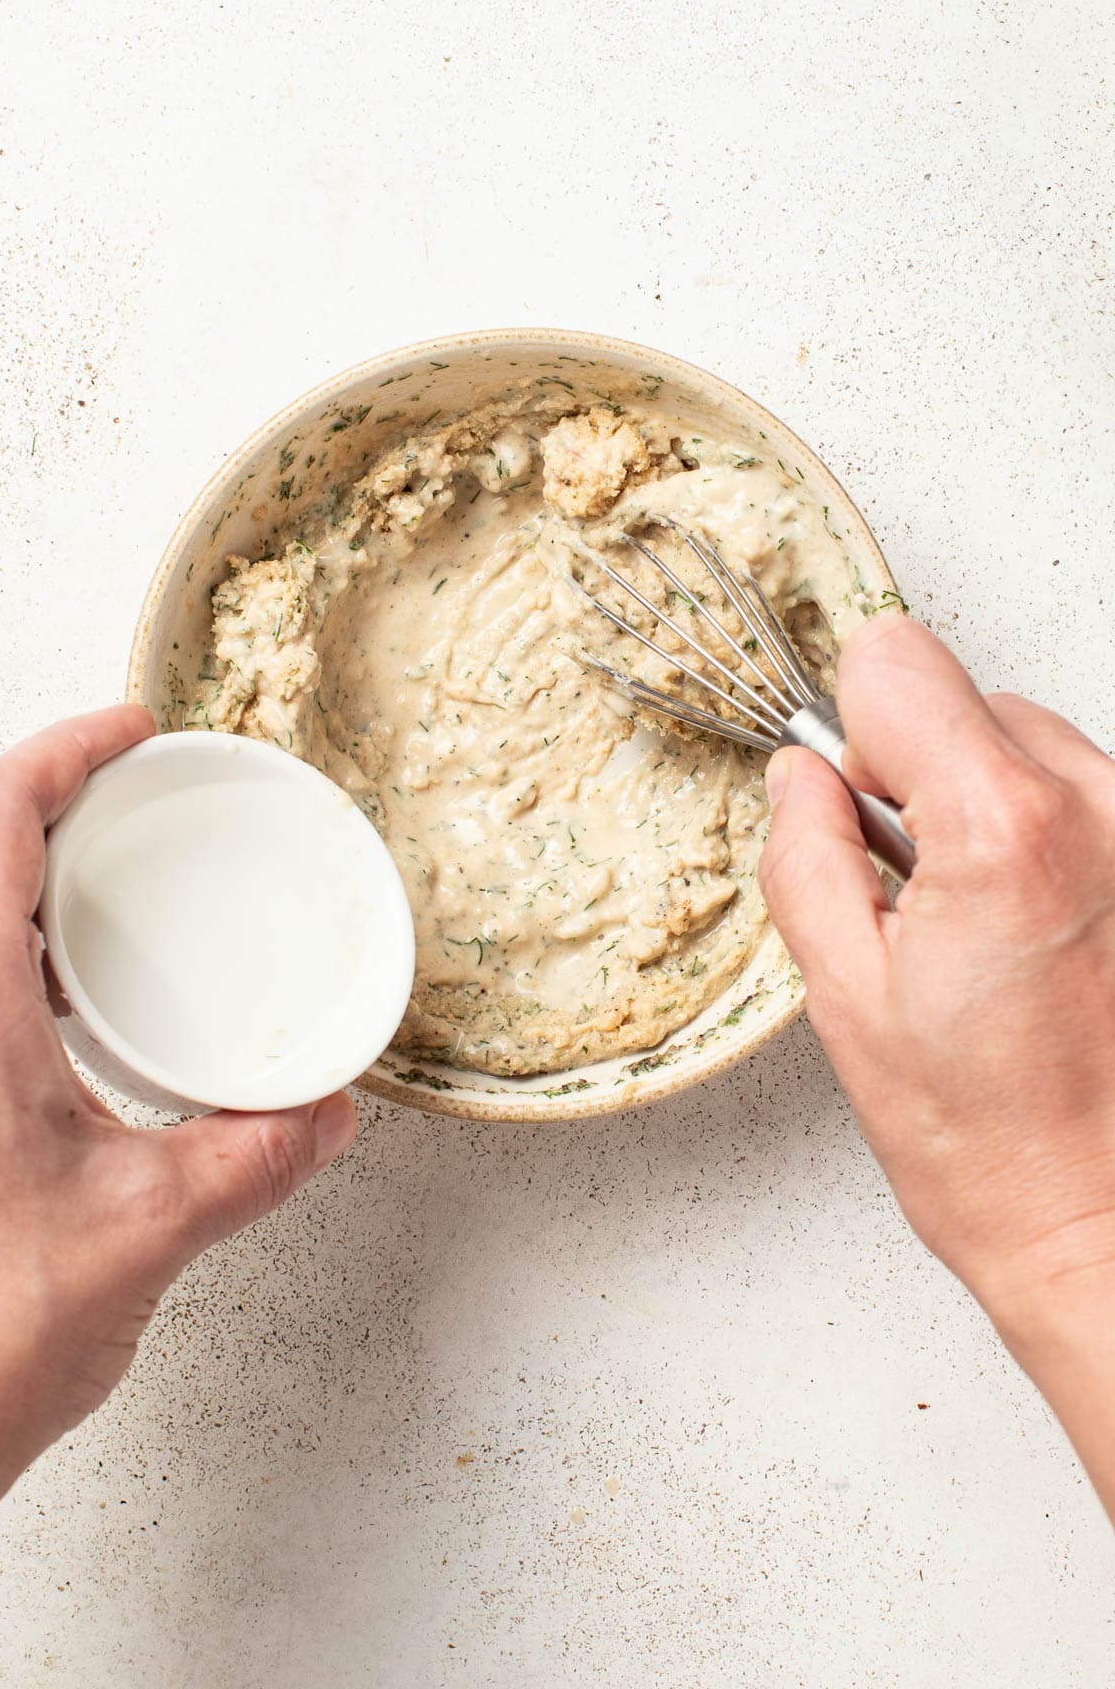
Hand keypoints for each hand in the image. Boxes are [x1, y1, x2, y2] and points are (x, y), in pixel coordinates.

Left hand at [0, 709, 356, 1647]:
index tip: (127, 729)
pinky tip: (72, 1001)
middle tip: (127, 788)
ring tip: (107, 879)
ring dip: (18, 871)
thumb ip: (253, 1155)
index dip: (58, 752)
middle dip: (42, 796)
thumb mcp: (151, 1222)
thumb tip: (323, 1114)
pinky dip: (10, 947)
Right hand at [760, 613, 1114, 1516]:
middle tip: (918, 894)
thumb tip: (801, 779)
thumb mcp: (846, 1001)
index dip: (855, 730)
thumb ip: (807, 858)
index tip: (858, 802)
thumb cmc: (992, 1146)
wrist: (1106, 1226)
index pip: (896, 659)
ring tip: (985, 928)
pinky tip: (1033, 935)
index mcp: (1004, 830)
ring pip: (1026, 742)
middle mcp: (1099, 807)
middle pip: (964, 696)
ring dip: (986, 809)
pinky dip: (1043, 839)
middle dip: (920, 775)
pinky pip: (1080, 794)